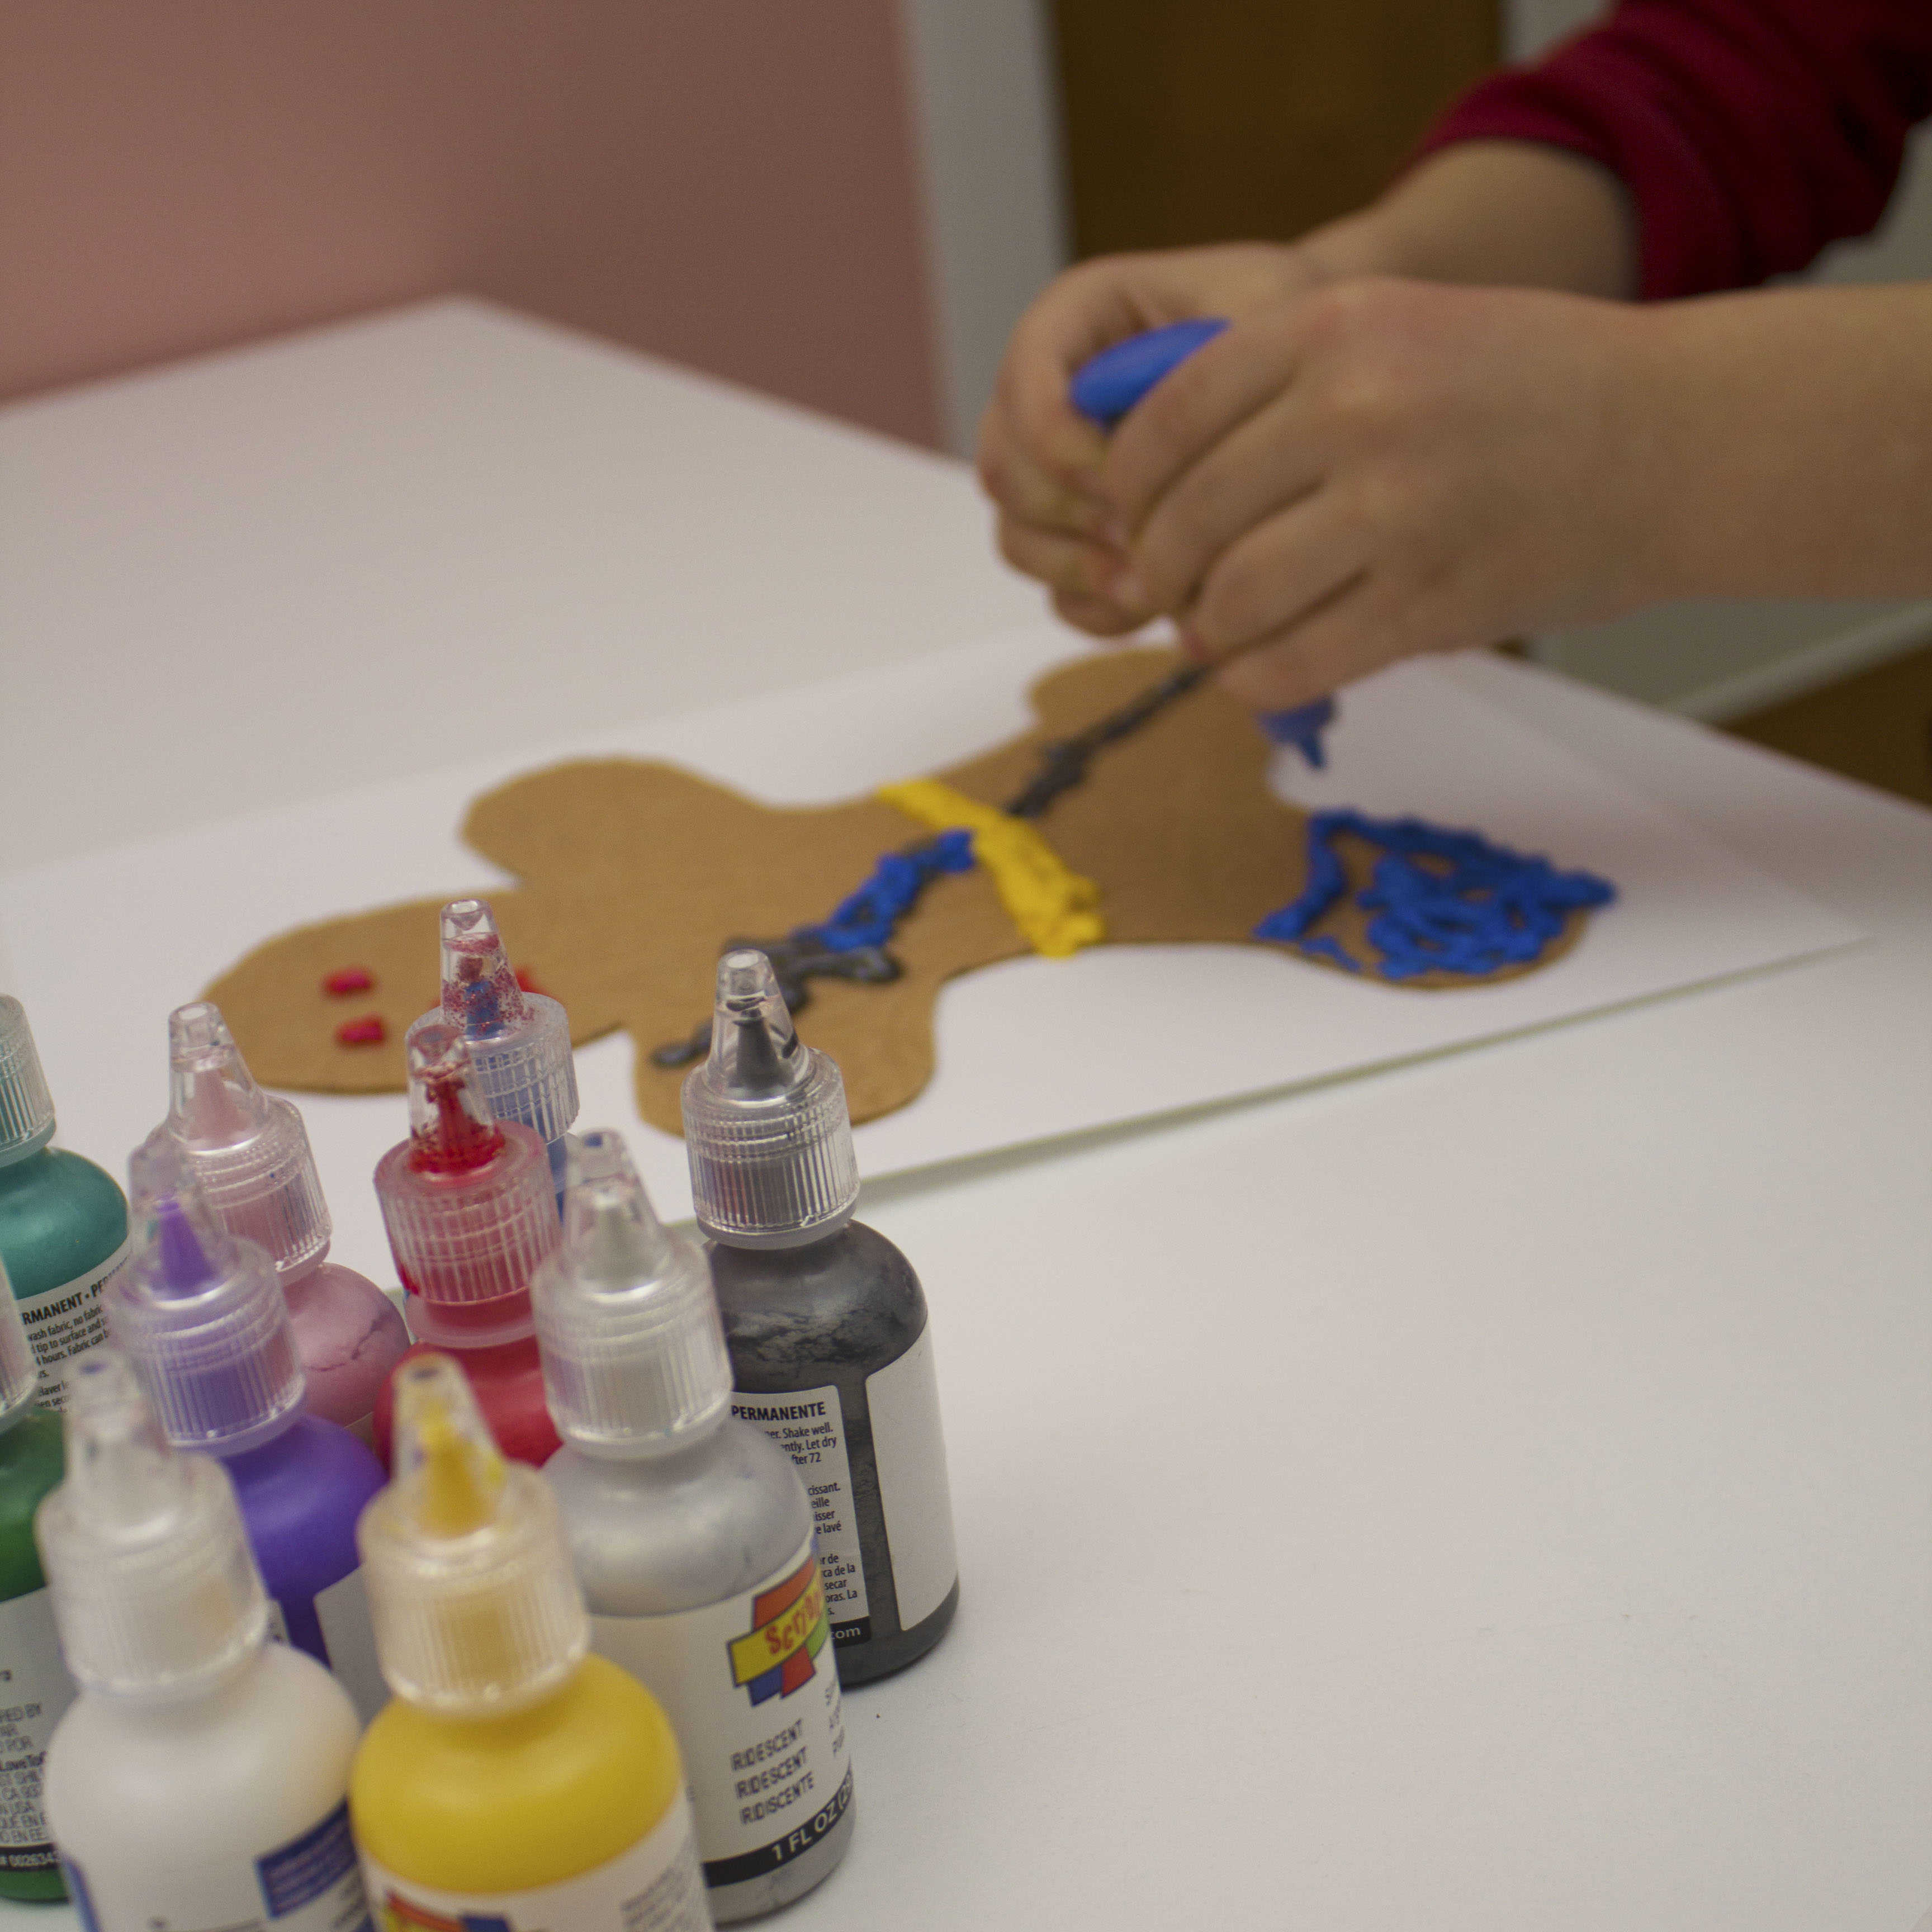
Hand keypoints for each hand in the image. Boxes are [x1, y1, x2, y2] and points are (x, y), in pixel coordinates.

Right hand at [975, 244, 1336, 636]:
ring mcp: (1055, 477)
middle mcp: (1047, 399)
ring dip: (1081, 570)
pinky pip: (1058, 591)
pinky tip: (1157, 602)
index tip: (1120, 476)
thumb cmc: (1287, 320)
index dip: (1057, 440)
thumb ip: (1199, 371)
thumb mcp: (1260, 312)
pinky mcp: (1082, 539)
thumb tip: (1134, 477)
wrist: (1312, 367)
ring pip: (1019, 539)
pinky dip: (1099, 607)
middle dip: (1070, 515)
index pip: (1024, 379)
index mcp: (1074, 320)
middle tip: (1143, 538)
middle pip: (1005, 471)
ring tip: (1155, 582)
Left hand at [1095, 277, 1660, 707]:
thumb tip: (1153, 480)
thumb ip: (1279, 385)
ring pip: (1230, 600)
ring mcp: (1394, 511)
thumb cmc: (1530, 386)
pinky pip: (1293, 663)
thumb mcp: (1397, 329)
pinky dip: (1254, 679)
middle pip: (1185, 520)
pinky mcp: (1429, 603)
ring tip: (1215, 633)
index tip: (1129, 519)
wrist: (1677, 439)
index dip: (1124, 488)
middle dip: (1159, 573)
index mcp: (1332, 326)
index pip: (1164, 420)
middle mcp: (1354, 410)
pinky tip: (1258, 670)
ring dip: (1205, 633)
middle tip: (1170, 594)